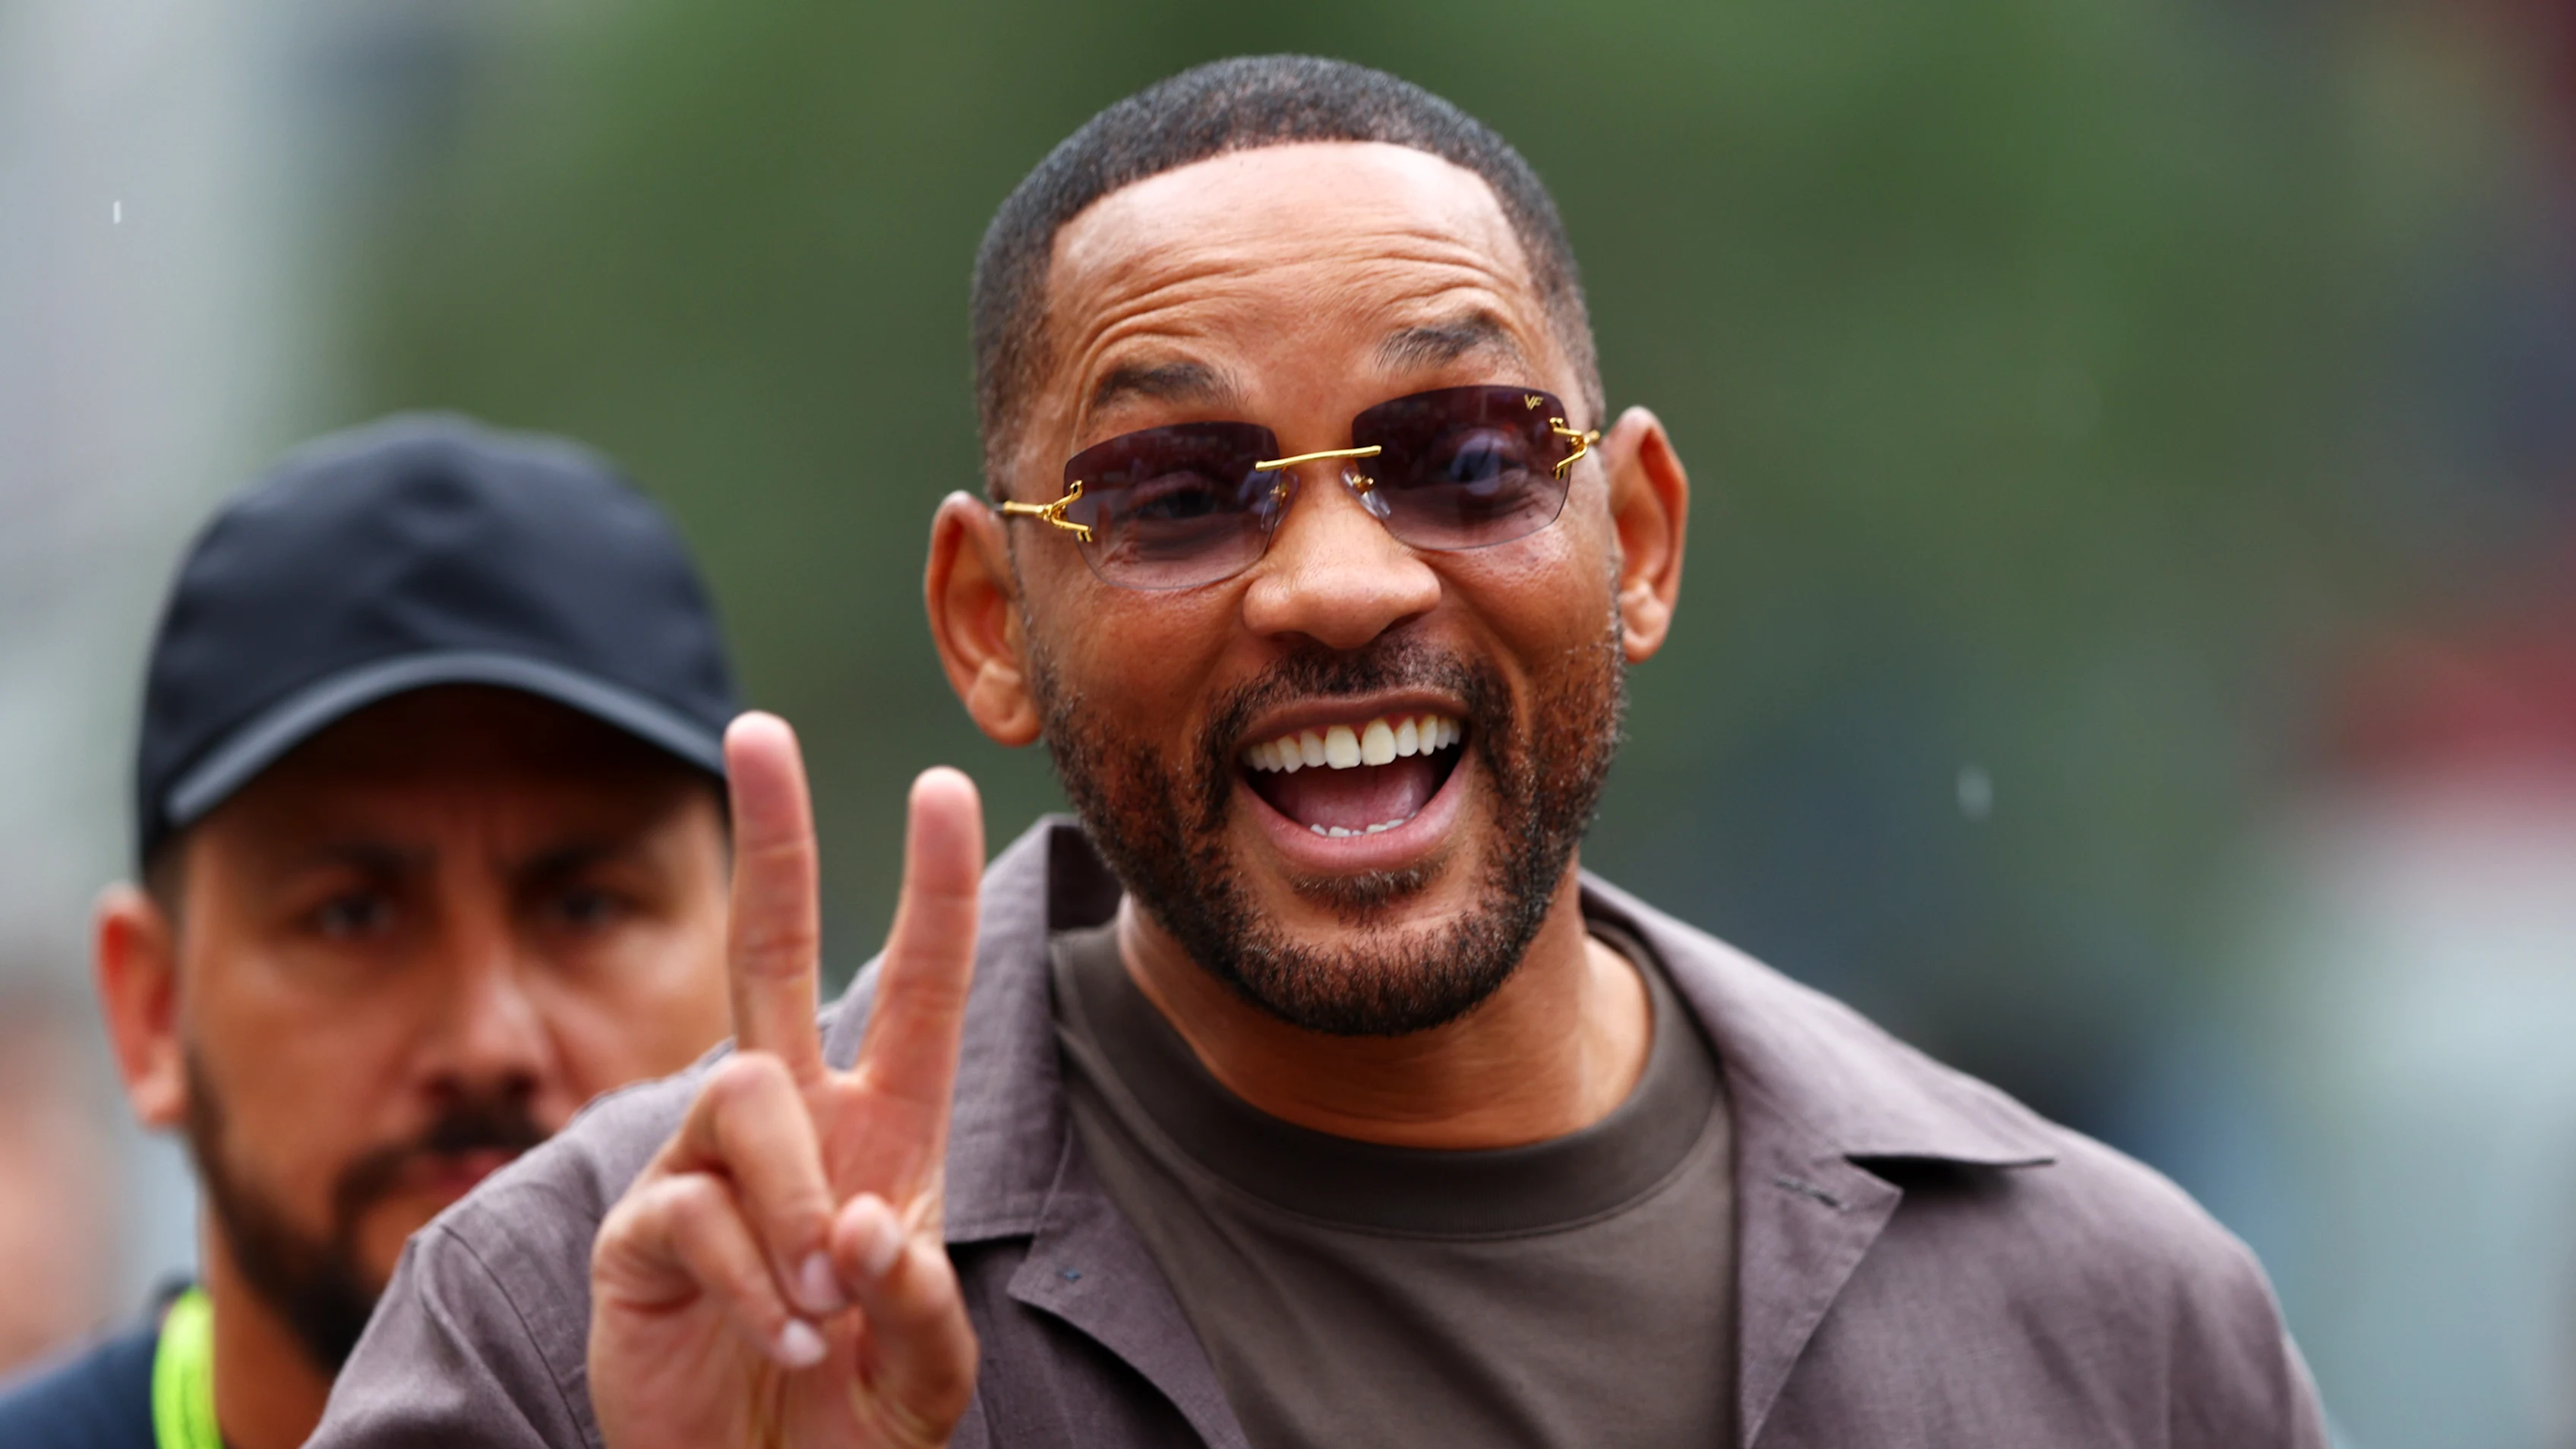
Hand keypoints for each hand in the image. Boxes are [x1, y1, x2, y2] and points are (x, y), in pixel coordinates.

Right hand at [590, 714, 983, 1447]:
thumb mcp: (927, 1372)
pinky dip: (753, 1281)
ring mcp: (705, 1168)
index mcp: (884, 1129)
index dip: (931, 889)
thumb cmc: (851, 1415)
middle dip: (771, 836)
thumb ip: (922, 1306)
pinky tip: (779, 1335)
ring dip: (798, 1205)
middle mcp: (792, 1124)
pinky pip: (694, 1210)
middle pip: (769, 948)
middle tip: (757, 724)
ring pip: (745, 1093)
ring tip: (820, 1307)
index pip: (915, 987)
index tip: (946, 783)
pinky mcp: (638, 1233)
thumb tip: (871, 1228)